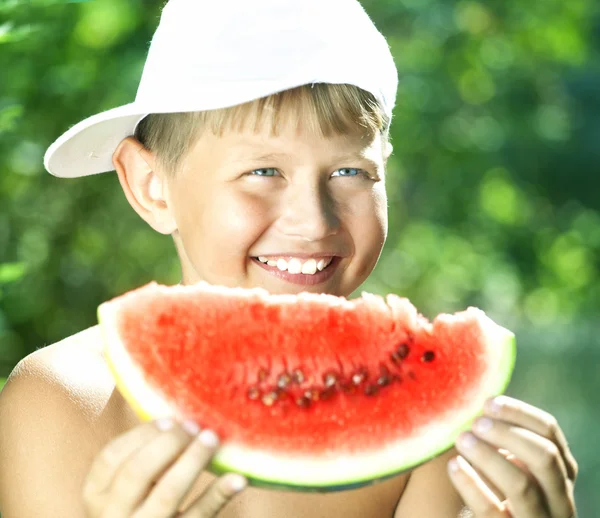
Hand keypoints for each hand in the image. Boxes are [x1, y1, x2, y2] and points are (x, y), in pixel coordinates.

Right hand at [82, 418, 245, 516]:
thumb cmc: (138, 508)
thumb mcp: (125, 488)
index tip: (169, 420)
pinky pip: (198, 516)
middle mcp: (112, 516)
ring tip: (212, 439)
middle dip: (169, 442)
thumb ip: (140, 459)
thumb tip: (177, 418)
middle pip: (137, 471)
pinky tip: (237, 478)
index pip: (111, 457)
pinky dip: (218, 494)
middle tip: (193, 426)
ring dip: (193, 460)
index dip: (142, 433)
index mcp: (95, 496)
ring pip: (167, 492)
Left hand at [447, 396, 577, 516]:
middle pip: (545, 457)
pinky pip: (492, 511)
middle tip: (476, 423)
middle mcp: (560, 499)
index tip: (489, 402)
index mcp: (561, 472)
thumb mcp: (514, 465)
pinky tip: (455, 466)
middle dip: (508, 434)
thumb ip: (507, 440)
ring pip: (522, 486)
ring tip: (461, 440)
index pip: (550, 432)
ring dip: (489, 457)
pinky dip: (471, 485)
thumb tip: (483, 405)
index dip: (519, 412)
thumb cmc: (501, 491)